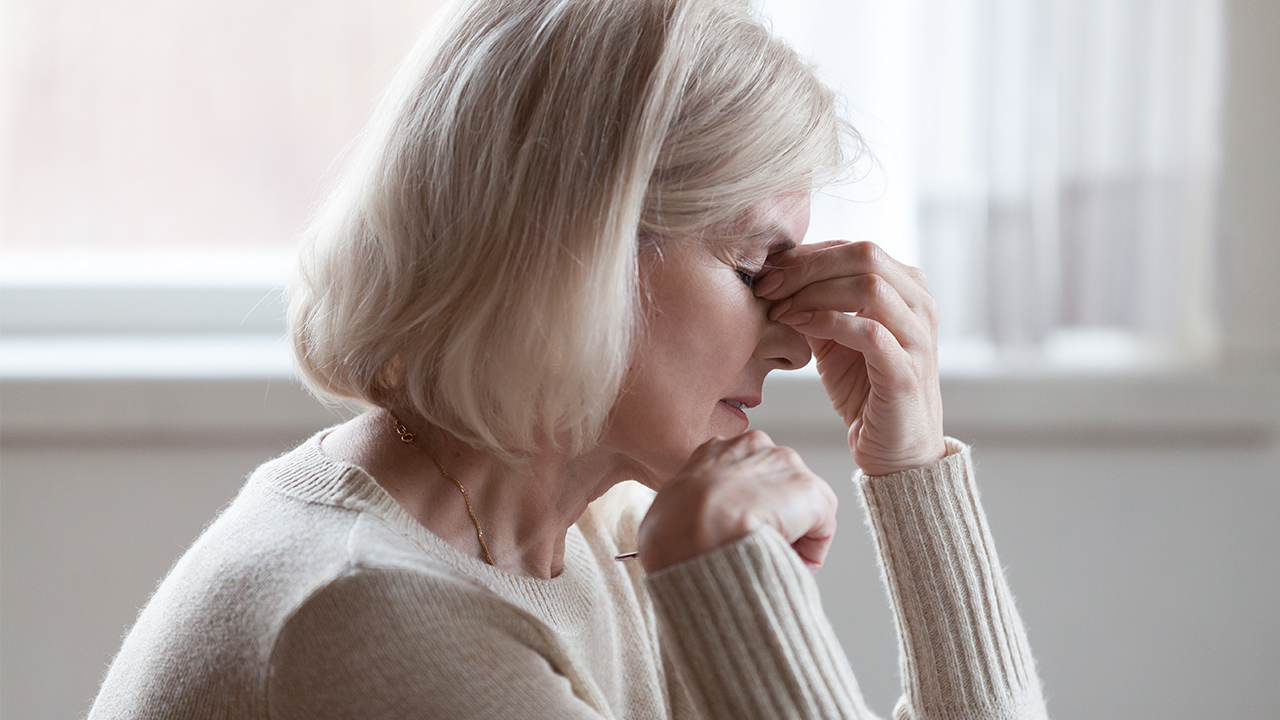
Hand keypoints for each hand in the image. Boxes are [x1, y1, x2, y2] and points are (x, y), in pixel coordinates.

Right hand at [637, 431, 837, 573]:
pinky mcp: (810, 491)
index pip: (742, 478)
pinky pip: (821, 528)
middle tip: (758, 551)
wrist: (693, 532)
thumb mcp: (667, 512)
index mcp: (714, 450)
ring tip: (770, 559)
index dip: (744, 512)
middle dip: (772, 519)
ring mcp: (784, 465)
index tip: (739, 537)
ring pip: (799, 506)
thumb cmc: (670, 531)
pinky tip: (788, 562)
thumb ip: (689, 513)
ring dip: (791, 534)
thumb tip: (692, 536)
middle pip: (775, 488)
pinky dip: (810, 551)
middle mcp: (754, 447)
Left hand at [754, 241, 944, 475]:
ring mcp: (918, 337)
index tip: (768, 272)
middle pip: (865, 255)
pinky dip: (827, 322)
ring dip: (814, 292)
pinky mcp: (906, 371)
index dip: (808, 254)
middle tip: (768, 286)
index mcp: (907, 289)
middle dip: (808, 266)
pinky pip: (868, 332)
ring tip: (779, 309)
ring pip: (870, 286)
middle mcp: (920, 305)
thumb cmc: (865, 391)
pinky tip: (797, 326)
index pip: (855, 249)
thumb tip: (777, 277)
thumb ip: (816, 306)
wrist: (894, 450)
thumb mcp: (834, 340)